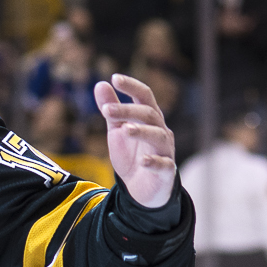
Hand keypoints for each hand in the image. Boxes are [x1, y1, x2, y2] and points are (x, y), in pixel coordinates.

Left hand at [94, 73, 175, 207]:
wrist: (140, 188)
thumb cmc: (132, 155)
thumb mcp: (117, 131)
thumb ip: (112, 109)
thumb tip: (100, 84)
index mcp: (150, 118)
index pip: (145, 96)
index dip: (132, 86)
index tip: (114, 78)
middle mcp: (160, 130)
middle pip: (149, 114)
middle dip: (127, 110)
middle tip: (106, 110)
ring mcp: (165, 150)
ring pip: (158, 136)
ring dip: (141, 131)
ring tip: (124, 130)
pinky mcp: (166, 171)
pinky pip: (164, 165)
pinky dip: (154, 162)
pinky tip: (143, 161)